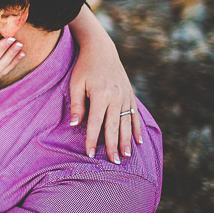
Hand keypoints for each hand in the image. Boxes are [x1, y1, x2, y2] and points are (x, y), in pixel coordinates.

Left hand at [70, 41, 141, 163]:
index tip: (89, 154)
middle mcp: (116, 97)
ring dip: (126, 140)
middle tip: (114, 162)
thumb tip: (75, 125)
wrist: (101, 50)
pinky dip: (137, 128)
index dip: (92, 139)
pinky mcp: (130, 95)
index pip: (95, 123)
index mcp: (100, 95)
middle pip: (114, 127)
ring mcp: (125, 96)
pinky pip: (135, 115)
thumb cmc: (84, 67)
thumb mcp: (76, 83)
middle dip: (113, 146)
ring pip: (126, 123)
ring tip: (125, 156)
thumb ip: (77, 104)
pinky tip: (138, 141)